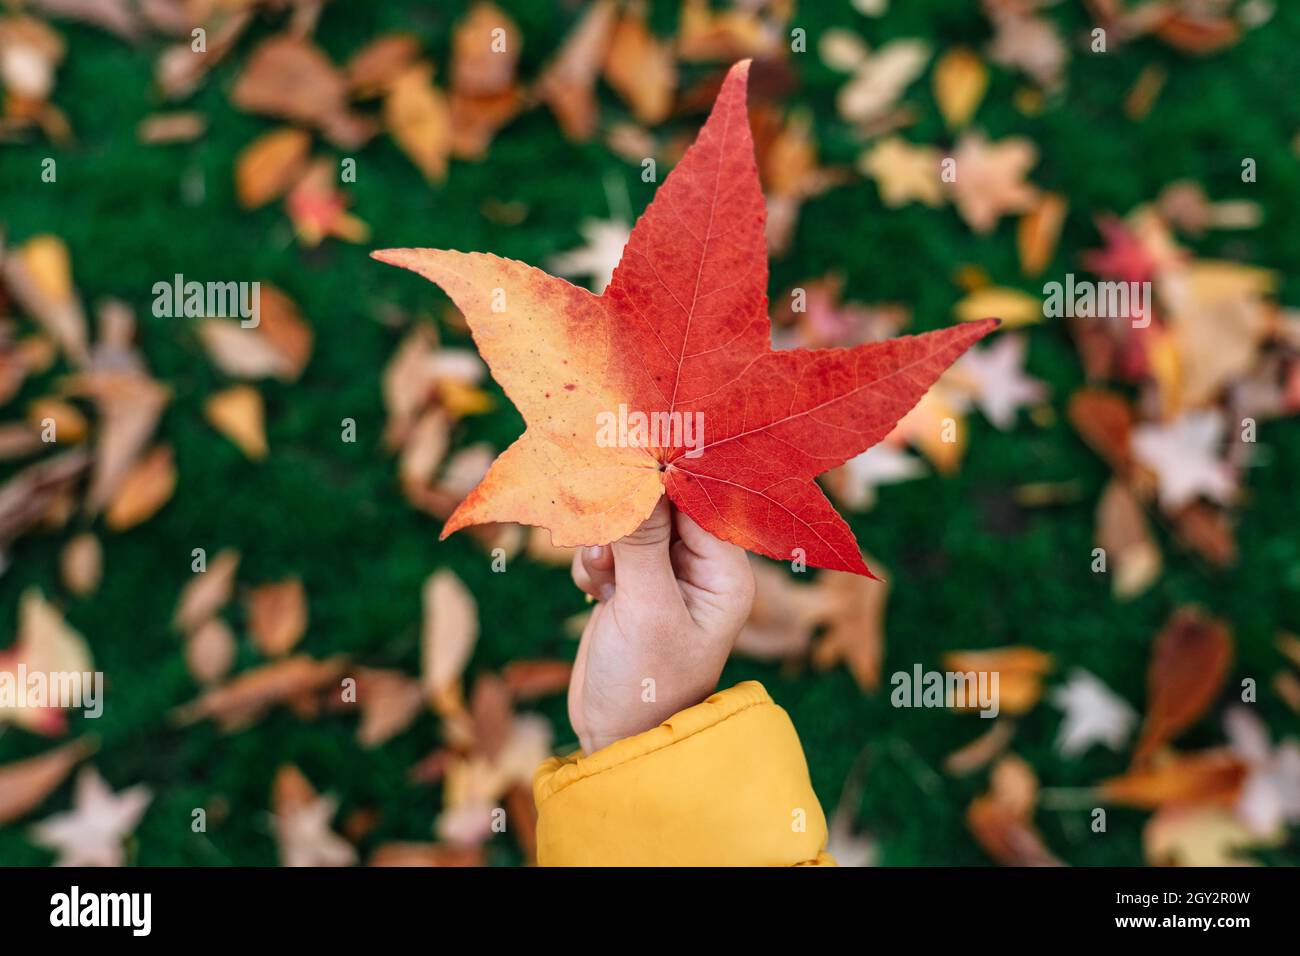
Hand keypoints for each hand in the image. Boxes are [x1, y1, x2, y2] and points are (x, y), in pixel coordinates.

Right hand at [567, 496, 754, 753]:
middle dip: (627, 510)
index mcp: (725, 573)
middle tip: (599, 521)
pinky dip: (596, 560)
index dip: (661, 478)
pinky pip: (611, 547)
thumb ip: (641, 542)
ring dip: (607, 539)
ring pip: (630, 523)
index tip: (622, 458)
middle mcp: (701, 570)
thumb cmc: (646, 684)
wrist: (616, 739)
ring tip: (600, 573)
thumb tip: (638, 475)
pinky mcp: (632, 587)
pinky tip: (595, 590)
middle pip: (662, 506)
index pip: (699, 500)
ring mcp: (665, 577)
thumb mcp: (646, 610)